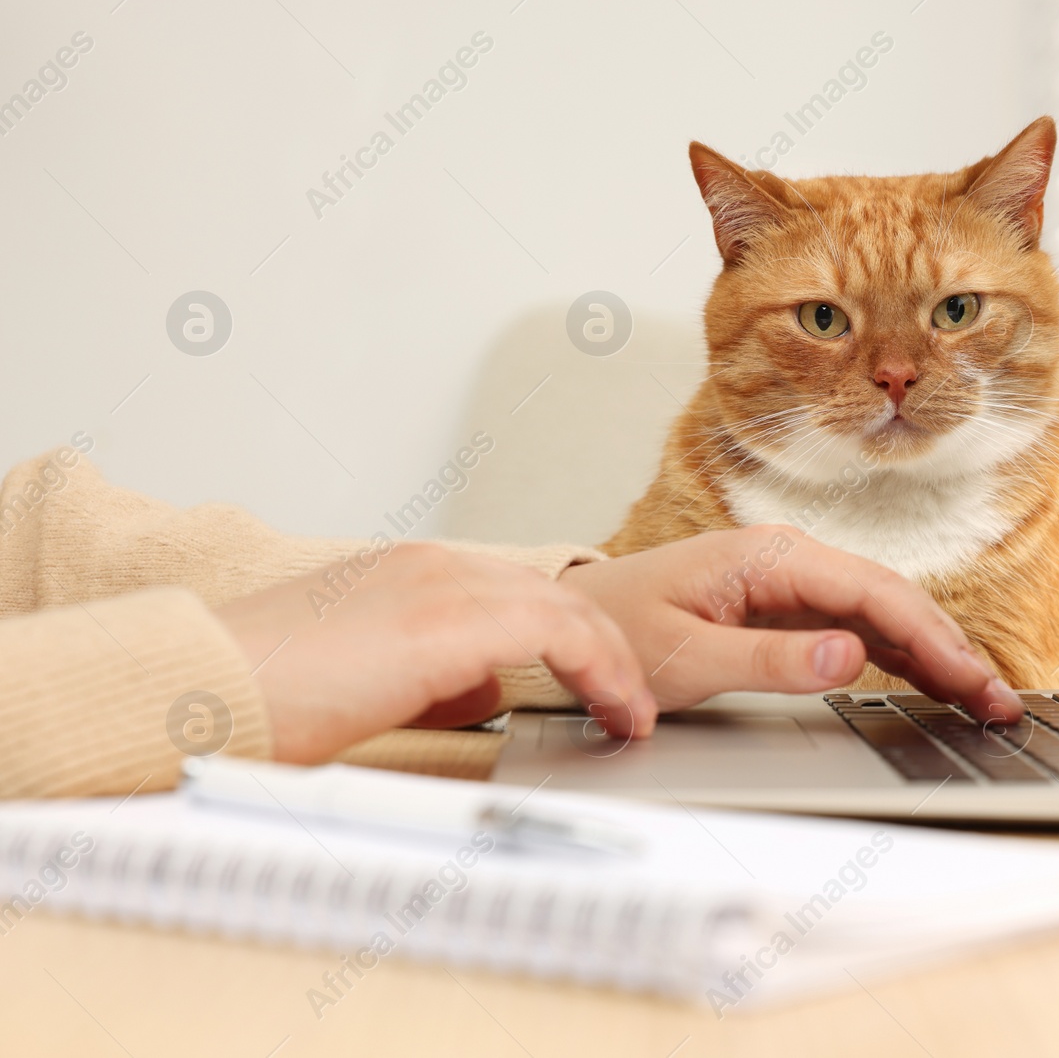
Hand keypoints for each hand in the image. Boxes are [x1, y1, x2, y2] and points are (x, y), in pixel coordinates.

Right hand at [215, 545, 653, 762]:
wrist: (206, 689)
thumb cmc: (266, 695)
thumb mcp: (370, 677)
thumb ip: (435, 673)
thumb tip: (490, 690)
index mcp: (411, 570)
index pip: (518, 592)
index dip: (572, 638)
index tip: (600, 681)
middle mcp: (434, 563)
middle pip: (553, 594)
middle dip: (603, 648)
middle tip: (630, 700)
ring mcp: (444, 582)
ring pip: (567, 608)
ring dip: (612, 662)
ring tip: (633, 714)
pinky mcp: (451, 618)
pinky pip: (560, 632)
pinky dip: (600, 670)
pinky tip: (615, 708)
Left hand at [561, 526, 1023, 724]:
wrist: (582, 620)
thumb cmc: (620, 629)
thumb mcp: (686, 655)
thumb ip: (770, 658)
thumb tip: (850, 656)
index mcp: (770, 557)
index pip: (874, 593)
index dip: (933, 637)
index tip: (972, 678)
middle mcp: (792, 560)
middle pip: (893, 600)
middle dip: (953, 648)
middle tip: (1001, 701)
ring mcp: (795, 584)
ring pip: (886, 615)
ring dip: (937, 654)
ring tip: (986, 699)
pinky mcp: (791, 609)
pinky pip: (861, 629)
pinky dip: (904, 656)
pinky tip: (937, 682)